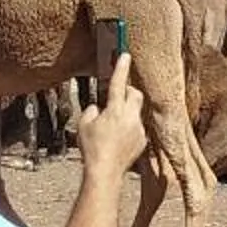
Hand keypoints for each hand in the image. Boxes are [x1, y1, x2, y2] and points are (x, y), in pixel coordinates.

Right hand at [76, 54, 149, 178]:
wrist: (105, 171)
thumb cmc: (91, 148)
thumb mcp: (83, 124)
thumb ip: (90, 110)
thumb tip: (97, 107)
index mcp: (115, 110)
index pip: (119, 83)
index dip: (121, 67)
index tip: (125, 55)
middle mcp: (130, 117)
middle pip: (136, 94)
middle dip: (128, 91)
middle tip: (118, 95)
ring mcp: (139, 129)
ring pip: (136, 112)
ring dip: (127, 113)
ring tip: (112, 127)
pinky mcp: (143, 140)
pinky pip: (137, 127)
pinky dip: (129, 128)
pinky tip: (118, 139)